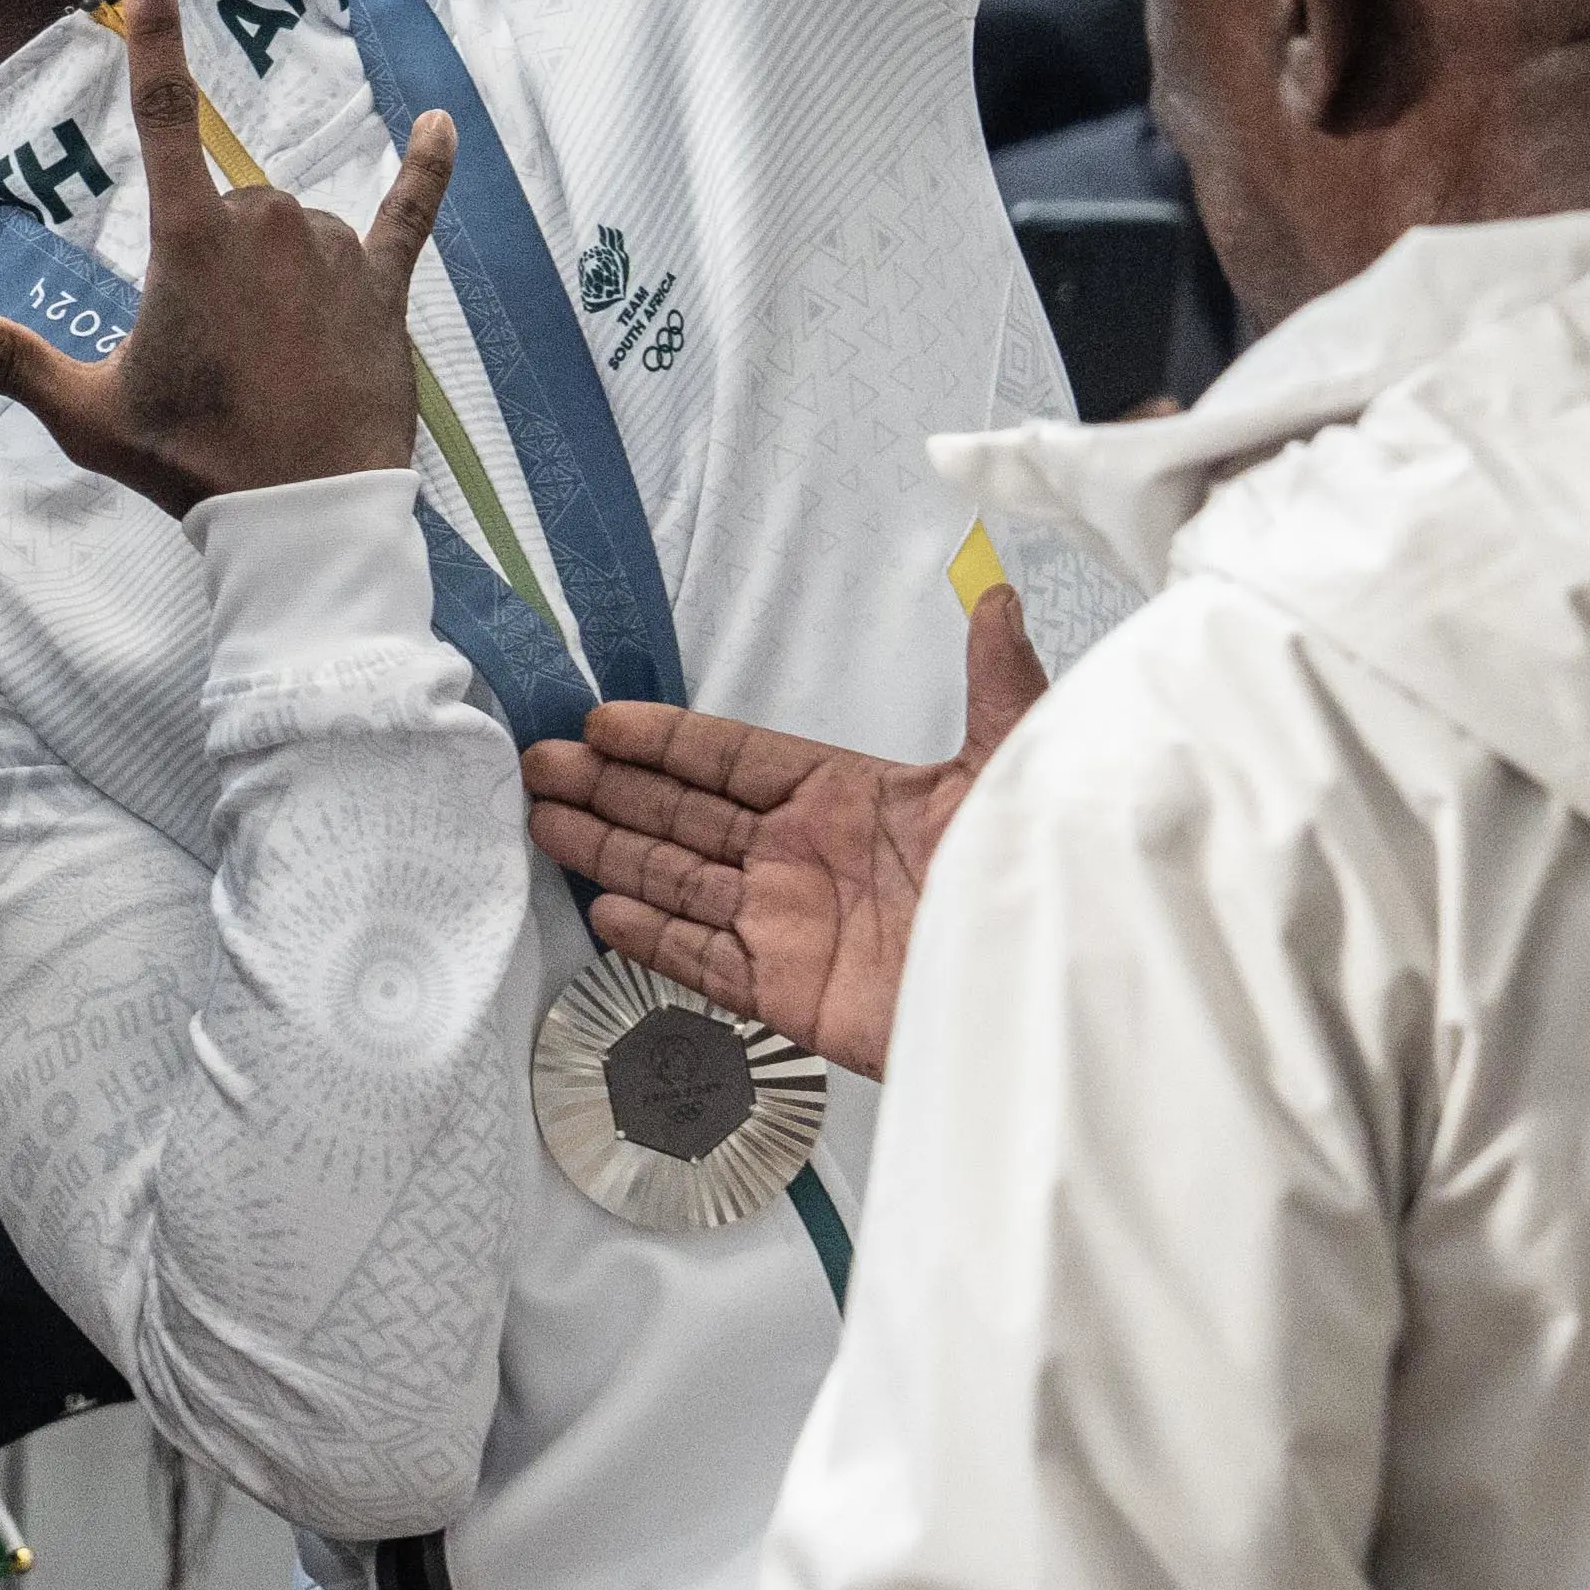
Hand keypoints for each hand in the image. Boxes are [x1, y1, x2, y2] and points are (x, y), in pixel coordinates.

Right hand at [0, 0, 439, 513]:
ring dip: (277, 269)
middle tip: (210, 359)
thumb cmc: (191, 462)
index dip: (154, 37)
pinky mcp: (384, 287)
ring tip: (270, 362)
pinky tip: (442, 124)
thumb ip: (3, 360)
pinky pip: (408, 212)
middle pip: (227, 202)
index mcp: (189, 244)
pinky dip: (427, 169)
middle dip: (212, 261)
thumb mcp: (86, 415)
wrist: (306, 520)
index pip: (162, 116)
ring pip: (293, 227)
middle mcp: (264, 226)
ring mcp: (331, 252)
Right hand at [521, 585, 1041, 1079]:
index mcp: (849, 797)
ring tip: (544, 822)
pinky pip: (704, 959)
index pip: (733, 759)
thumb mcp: (1017, 769)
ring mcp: (793, 927)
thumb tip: (997, 594)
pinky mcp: (792, 996)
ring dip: (611, 852)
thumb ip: (996, 684)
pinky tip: (602, 911)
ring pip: (679, 880)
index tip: (601, 719)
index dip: (666, 740)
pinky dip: (651, 938)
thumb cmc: (1039, 879)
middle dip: (612, 787)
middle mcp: (807, 857)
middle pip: (686, 814)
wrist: (1049, 995)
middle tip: (539, 763)